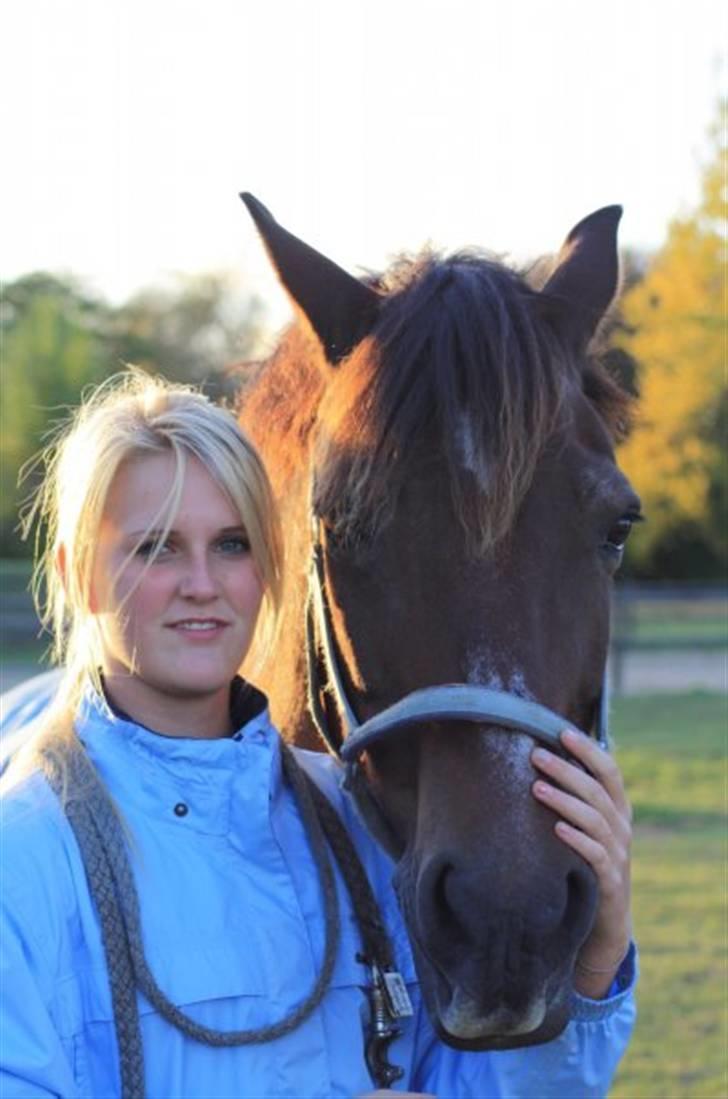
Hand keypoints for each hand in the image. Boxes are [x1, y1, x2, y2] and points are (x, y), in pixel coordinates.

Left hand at [531, 728, 631, 997]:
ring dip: (565, 801)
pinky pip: (596, 856)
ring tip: (536, 789)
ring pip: (596, 819)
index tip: (561, 731)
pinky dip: (577, 840)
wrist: (601, 925)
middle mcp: (622, 828)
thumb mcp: (583, 830)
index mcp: (617, 810)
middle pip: (597, 791)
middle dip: (566, 770)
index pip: (610, 771)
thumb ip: (571, 799)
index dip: (588, 750)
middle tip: (534, 755)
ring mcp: (619, 855)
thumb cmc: (582, 866)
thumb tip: (534, 760)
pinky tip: (557, 829)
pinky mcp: (611, 882)